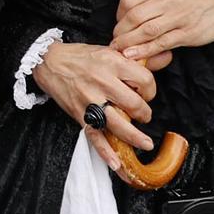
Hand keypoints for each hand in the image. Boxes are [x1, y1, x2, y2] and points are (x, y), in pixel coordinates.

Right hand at [31, 41, 156, 171]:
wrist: (48, 61)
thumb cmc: (80, 56)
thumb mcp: (109, 50)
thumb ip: (134, 60)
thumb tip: (165, 58)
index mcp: (112, 63)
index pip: (145, 80)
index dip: (150, 90)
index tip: (146, 93)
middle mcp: (102, 82)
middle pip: (135, 104)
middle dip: (144, 113)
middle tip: (142, 114)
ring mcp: (90, 99)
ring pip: (118, 124)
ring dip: (135, 137)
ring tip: (145, 144)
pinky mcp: (79, 113)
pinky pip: (95, 136)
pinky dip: (105, 152)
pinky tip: (116, 163)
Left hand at [110, 0, 213, 64]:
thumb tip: (124, 3)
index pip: (129, 0)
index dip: (118, 15)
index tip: (117, 23)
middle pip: (135, 16)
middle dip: (120, 31)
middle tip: (115, 40)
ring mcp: (179, 16)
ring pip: (146, 31)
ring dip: (128, 43)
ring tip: (119, 50)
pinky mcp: (187, 33)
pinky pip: (161, 43)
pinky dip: (144, 50)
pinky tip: (133, 55)